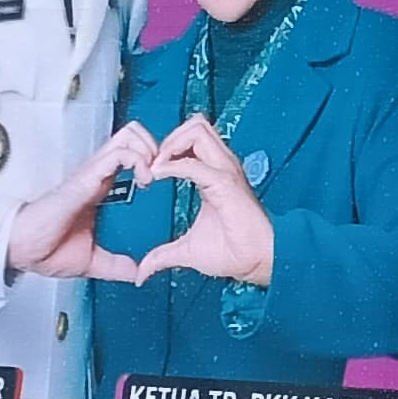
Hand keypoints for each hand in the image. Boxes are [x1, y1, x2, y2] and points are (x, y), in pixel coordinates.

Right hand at [3, 125, 160, 281]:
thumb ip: (116, 265)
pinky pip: (119, 154)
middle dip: (156, 146)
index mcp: (99, 187)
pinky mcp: (86, 177)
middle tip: (162, 173)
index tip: (162, 183)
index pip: (130, 154)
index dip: (152, 160)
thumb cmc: (46, 249)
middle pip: (132, 134)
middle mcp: (97, 174)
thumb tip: (137, 273)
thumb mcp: (92, 261)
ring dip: (150, 150)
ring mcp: (91, 173)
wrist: (23, 250)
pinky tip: (144, 180)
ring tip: (153, 175)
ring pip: (129, 136)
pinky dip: (139, 160)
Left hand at [131, 117, 275, 289]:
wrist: (256, 262)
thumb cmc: (233, 253)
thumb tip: (141, 273)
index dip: (167, 149)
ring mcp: (225, 171)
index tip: (148, 172)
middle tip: (152, 164)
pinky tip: (157, 176)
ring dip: (170, 145)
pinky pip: (194, 163)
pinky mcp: (225, 183)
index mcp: (214, 175)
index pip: (191, 141)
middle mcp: (221, 167)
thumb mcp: (187, 250)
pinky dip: (171, 165)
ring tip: (155, 167)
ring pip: (197, 130)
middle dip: (168, 138)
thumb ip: (163, 255)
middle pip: (195, 125)